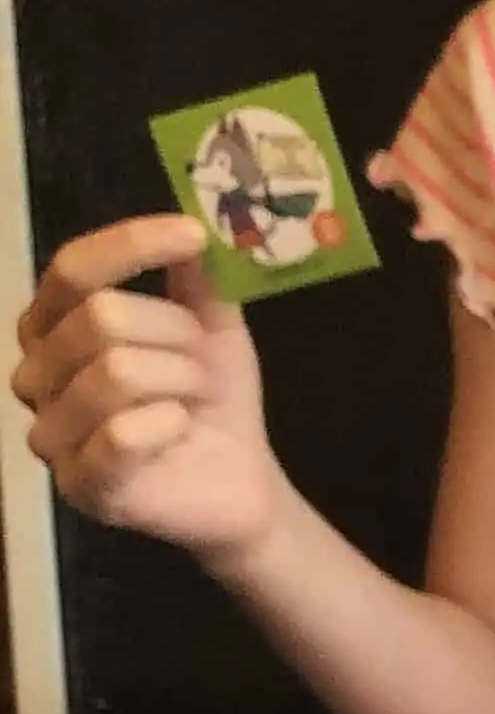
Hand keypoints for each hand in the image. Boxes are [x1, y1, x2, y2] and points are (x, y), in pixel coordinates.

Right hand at [11, 217, 286, 564]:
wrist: (239, 483)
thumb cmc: (209, 400)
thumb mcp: (210, 327)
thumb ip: (194, 278)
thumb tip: (188, 227)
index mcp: (53, 327)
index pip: (71, 269)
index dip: (129, 244)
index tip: (193, 234)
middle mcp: (35, 375)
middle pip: (99, 318)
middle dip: (176, 336)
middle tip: (202, 366)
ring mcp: (50, 434)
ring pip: (116, 372)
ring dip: (181, 382)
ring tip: (193, 403)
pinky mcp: (80, 486)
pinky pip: (121, 434)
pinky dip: (169, 426)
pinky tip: (180, 432)